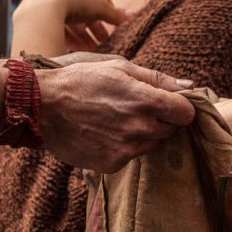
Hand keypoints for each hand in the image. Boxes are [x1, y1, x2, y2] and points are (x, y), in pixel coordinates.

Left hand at [14, 0, 126, 55]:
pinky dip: (67, 34)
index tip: (114, 22)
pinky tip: (77, 49)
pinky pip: (55, 22)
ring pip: (68, 16)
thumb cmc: (75, 2)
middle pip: (82, 5)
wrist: (40, 11)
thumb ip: (115, 14)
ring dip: (82, 34)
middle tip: (103, 41)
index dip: (108, 7)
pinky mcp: (34, 8)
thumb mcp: (100, 8)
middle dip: (94, 26)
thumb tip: (132, 15)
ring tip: (91, 49)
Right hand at [35, 58, 195, 171]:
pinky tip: (102, 133)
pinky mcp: (112, 164)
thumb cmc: (79, 80)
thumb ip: (157, 79)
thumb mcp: (117, 67)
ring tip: (113, 119)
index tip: (165, 102)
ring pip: (151, 144)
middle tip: (132, 108)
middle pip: (171, 129)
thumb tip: (191, 87)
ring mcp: (127, 149)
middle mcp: (140, 128)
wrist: (40, 106)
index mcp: (146, 100)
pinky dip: (122, 146)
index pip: (186, 112)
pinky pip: (130, 156)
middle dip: (158, 119)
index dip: (178, 105)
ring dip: (141, 133)